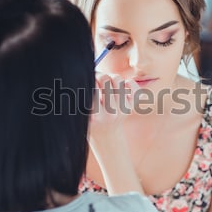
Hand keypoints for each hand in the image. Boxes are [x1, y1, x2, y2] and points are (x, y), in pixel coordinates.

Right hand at [87, 73, 142, 194]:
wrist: (107, 138)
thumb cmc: (89, 122)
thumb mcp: (80, 114)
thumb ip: (80, 97)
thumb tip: (84, 73)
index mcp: (94, 115)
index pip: (91, 86)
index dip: (87, 78)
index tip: (84, 78)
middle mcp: (110, 113)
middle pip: (105, 78)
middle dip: (98, 75)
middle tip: (94, 78)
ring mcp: (122, 110)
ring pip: (118, 79)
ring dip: (110, 77)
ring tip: (104, 83)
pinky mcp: (131, 107)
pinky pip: (131, 84)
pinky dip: (126, 82)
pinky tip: (118, 88)